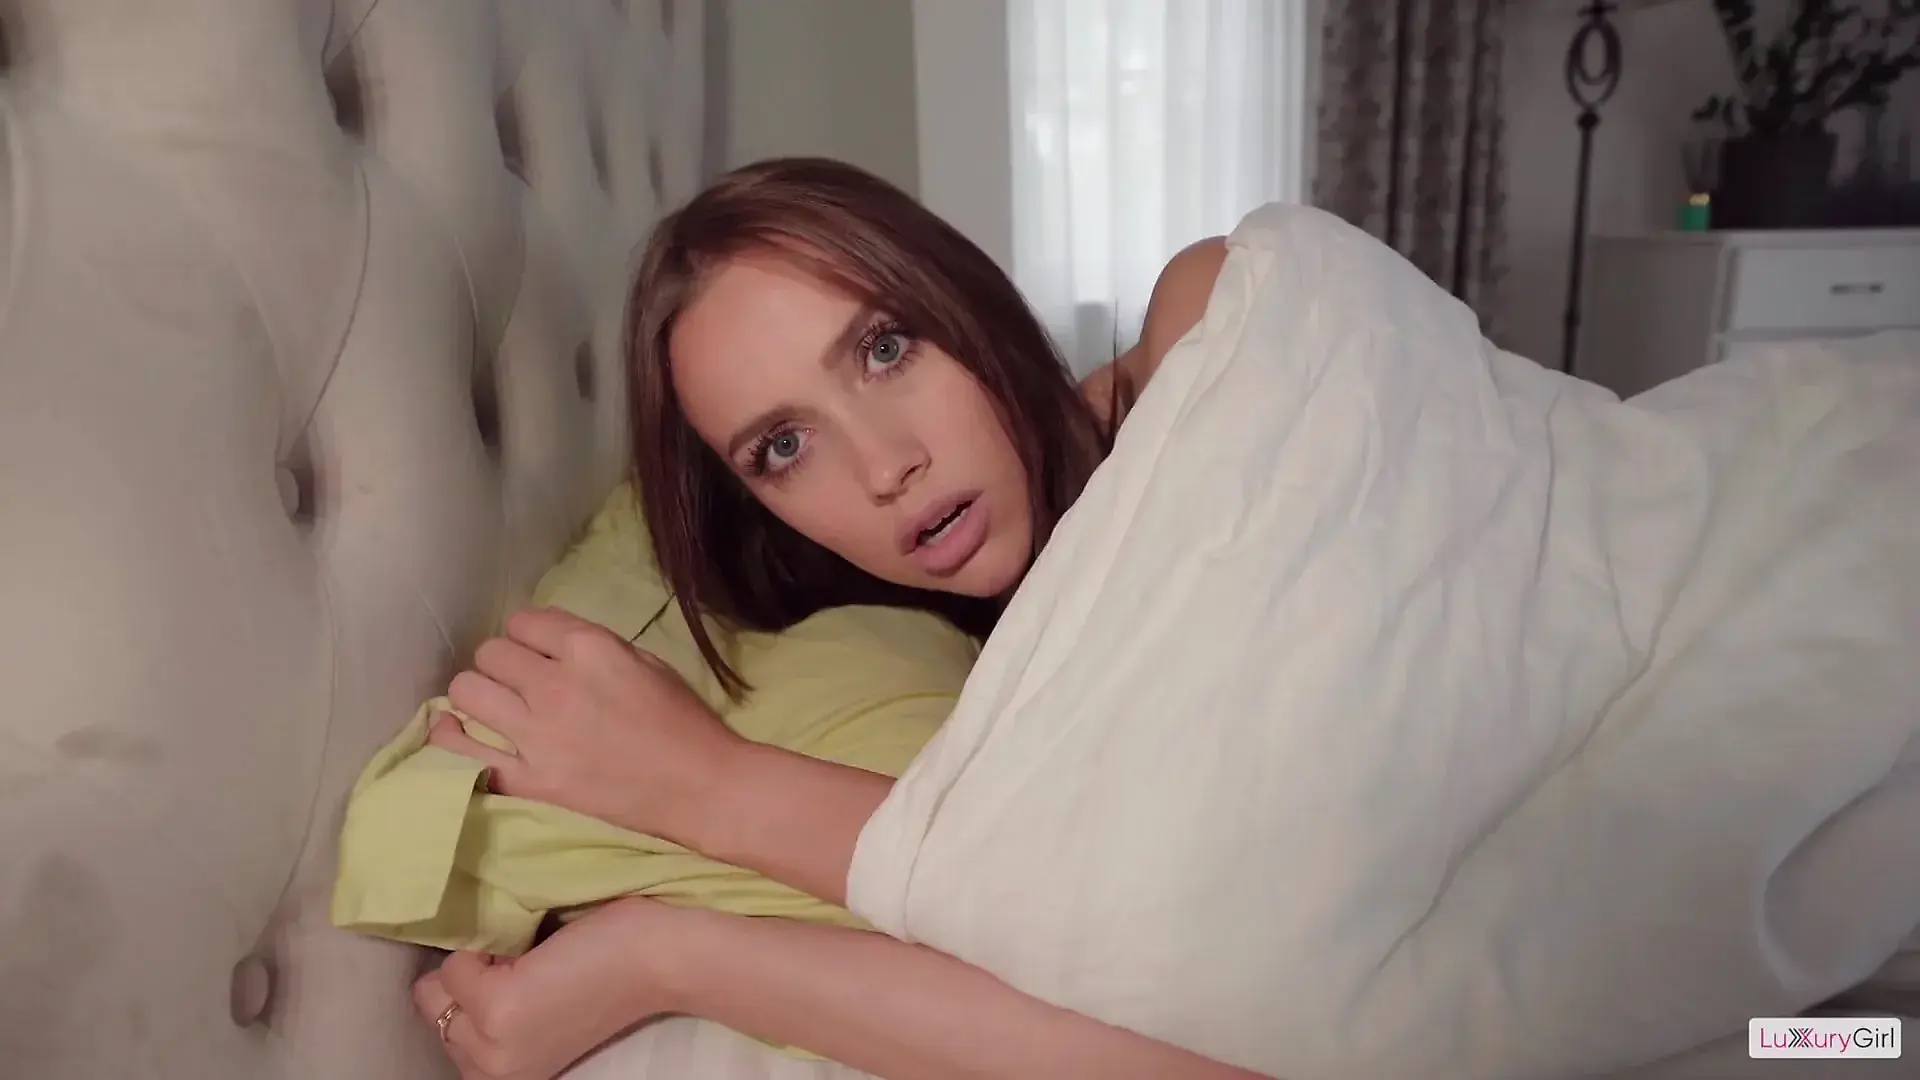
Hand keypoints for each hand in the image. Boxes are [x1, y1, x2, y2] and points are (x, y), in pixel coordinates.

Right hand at [412, 897, 684, 1079]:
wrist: (661, 960)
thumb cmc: (611, 969)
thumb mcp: (539, 1011)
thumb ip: (494, 1009)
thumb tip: (447, 967)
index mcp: (502, 1073)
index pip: (445, 1028)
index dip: (477, 988)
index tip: (518, 976)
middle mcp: (492, 1072)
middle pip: (433, 1010)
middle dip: (470, 977)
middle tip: (526, 965)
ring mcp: (494, 1044)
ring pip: (436, 988)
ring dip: (476, 960)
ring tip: (531, 958)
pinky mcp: (498, 1008)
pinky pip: (455, 964)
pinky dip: (486, 944)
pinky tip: (536, 949)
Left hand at [428, 606, 746, 841]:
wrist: (701, 789)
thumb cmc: (683, 722)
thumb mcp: (645, 662)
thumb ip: (591, 646)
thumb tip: (547, 643)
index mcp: (589, 649)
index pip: (524, 621)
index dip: (530, 635)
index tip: (539, 652)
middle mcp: (555, 685)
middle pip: (491, 653)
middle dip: (505, 663)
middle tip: (521, 682)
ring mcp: (536, 735)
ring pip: (467, 691)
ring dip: (479, 693)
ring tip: (495, 706)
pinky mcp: (528, 780)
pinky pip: (460, 751)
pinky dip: (449, 737)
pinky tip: (454, 730)